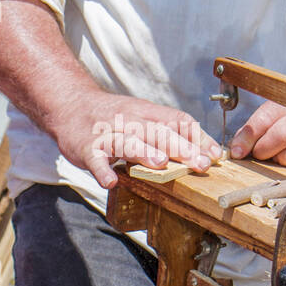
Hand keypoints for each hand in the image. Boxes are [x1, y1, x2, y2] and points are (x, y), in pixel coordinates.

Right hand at [51, 91, 221, 189]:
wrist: (70, 104)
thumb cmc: (112, 116)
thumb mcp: (142, 117)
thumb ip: (168, 132)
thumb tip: (203, 150)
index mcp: (147, 113)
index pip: (177, 120)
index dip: (198, 137)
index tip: (215, 155)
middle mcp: (130, 120)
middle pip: (157, 131)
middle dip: (180, 147)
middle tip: (199, 163)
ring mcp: (107, 134)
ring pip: (128, 141)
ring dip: (144, 152)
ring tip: (160, 163)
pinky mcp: (87, 148)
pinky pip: (95, 160)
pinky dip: (102, 170)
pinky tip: (110, 181)